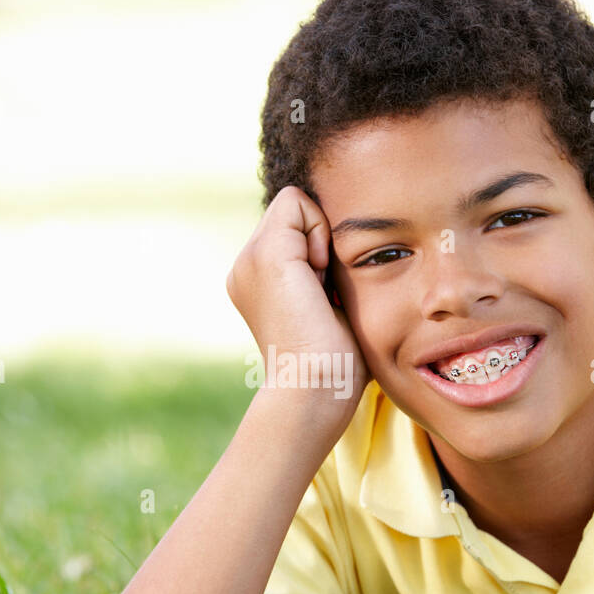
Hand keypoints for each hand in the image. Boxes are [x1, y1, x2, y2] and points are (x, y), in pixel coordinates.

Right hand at [226, 185, 367, 424]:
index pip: (293, 227)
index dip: (318, 246)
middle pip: (293, 211)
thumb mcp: (326, 307)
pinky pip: (297, 203)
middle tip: (323, 290)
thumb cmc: (336, 365)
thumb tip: (349, 251)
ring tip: (319, 288)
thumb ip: (324, 276)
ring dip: (320, 238)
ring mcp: (248, 259)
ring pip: (294, 203)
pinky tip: (319, 277)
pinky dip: (319, 231)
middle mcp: (244, 266)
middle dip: (318, 240)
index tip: (325, 292)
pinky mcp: (265, 254)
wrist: (316, 390)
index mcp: (257, 281)